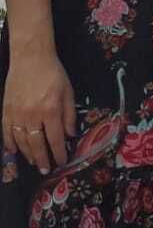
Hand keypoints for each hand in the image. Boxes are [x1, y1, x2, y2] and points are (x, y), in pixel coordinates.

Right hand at [2, 48, 76, 171]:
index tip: (62, 162)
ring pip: (21, 141)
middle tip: (46, 170)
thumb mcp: (69, 92)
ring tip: (34, 162)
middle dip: (42, 159)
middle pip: (36, 144)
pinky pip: (6, 132)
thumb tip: (71, 134)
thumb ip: (70, 115)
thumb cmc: (52, 73)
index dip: (59, 153)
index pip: (55, 138)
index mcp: (50, 110)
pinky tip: (13, 151)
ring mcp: (16, 114)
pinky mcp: (6, 110)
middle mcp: (32, 115)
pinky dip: (9, 143)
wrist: (30, 58)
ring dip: (27, 154)